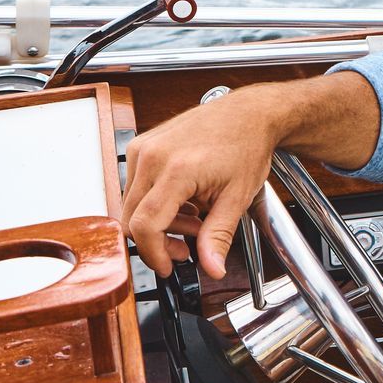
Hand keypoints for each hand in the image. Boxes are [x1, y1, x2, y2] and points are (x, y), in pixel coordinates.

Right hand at [123, 87, 283, 278]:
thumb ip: (219, 237)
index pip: (145, 225)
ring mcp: (143, 148)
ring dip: (159, 222)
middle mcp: (152, 156)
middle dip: (158, 241)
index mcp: (175, 169)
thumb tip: (212, 268)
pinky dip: (156, 203)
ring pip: (133, 204)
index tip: (168, 267)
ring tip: (194, 220)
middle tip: (187, 246)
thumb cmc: (247, 145)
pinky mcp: (142, 145)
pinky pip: (136, 186)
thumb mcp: (238, 197)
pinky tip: (184, 203)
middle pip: (133, 218)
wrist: (249, 114)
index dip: (154, 254)